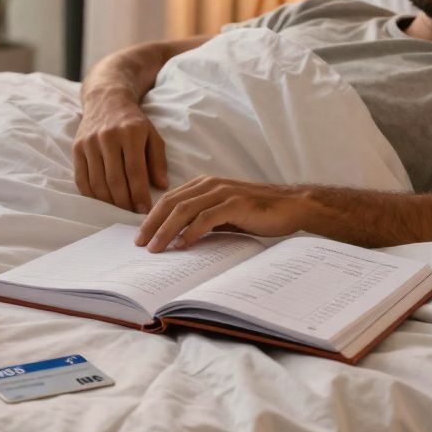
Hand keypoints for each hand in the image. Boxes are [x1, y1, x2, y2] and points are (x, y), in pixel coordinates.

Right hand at [72, 94, 167, 211]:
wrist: (106, 99)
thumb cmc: (133, 121)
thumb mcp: (152, 135)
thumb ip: (158, 161)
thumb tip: (162, 186)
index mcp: (131, 133)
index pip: (135, 171)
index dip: (140, 194)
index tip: (145, 210)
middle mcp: (108, 137)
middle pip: (115, 180)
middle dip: (124, 202)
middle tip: (132, 212)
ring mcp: (90, 142)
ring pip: (97, 182)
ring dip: (109, 201)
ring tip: (119, 208)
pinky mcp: (77, 147)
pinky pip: (82, 179)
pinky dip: (92, 194)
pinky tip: (103, 200)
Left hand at [134, 175, 311, 251]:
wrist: (291, 206)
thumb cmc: (257, 212)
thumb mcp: (224, 213)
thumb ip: (203, 218)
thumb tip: (177, 237)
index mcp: (205, 184)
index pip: (170, 199)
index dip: (152, 217)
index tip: (140, 236)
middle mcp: (210, 184)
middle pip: (172, 203)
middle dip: (153, 225)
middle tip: (141, 244)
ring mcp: (223, 192)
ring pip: (184, 210)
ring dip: (167, 230)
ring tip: (157, 248)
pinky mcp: (235, 204)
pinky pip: (206, 218)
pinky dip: (191, 232)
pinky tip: (183, 245)